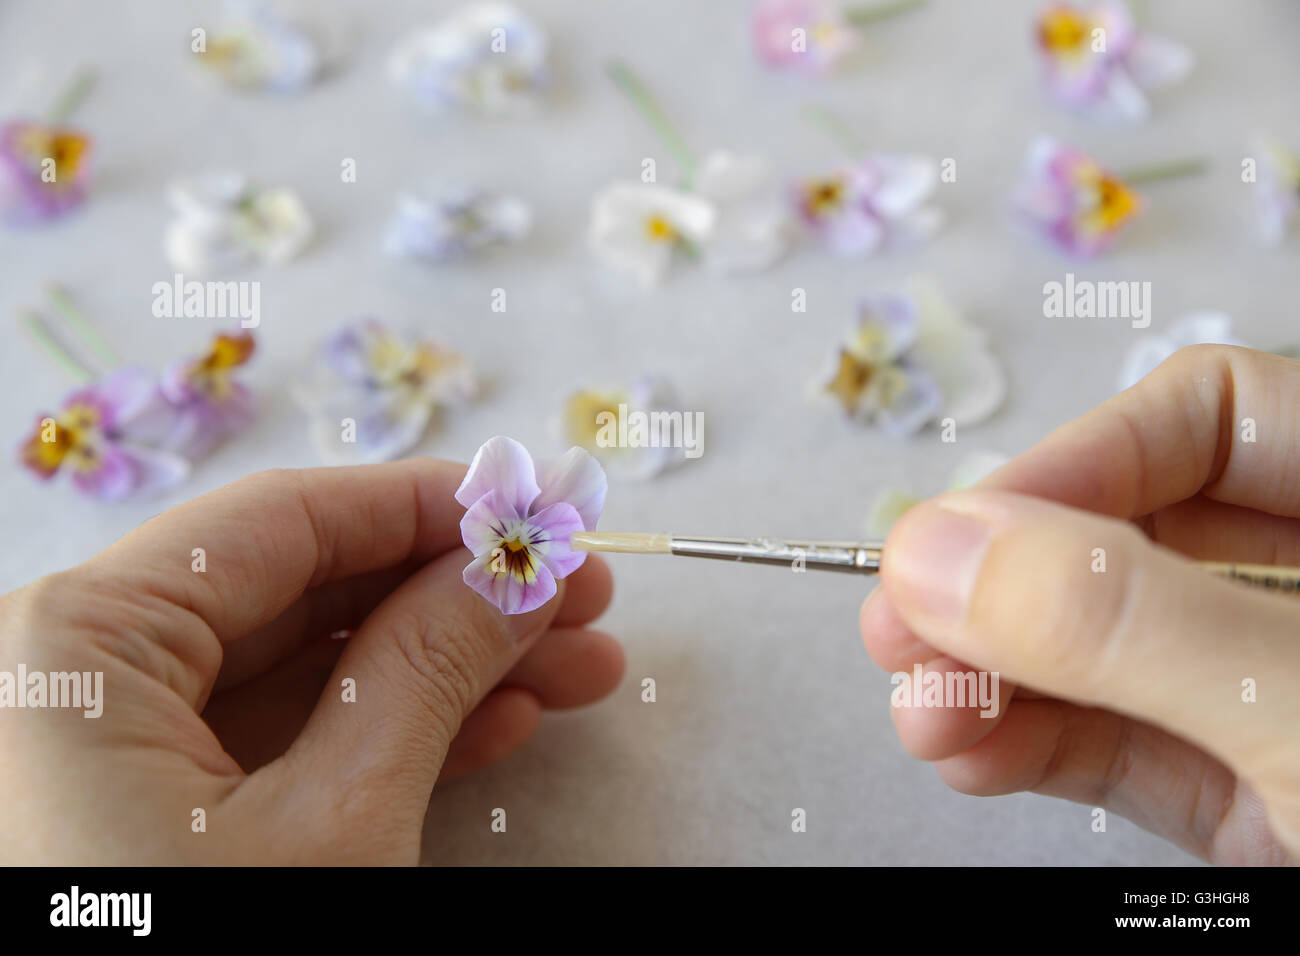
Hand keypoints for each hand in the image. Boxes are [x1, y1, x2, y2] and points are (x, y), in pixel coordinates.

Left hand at [0, 459, 622, 863]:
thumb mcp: (334, 827)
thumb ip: (426, 670)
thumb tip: (514, 571)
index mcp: (75, 647)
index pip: (285, 522)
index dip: (428, 506)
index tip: (534, 507)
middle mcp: (74, 680)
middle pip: (303, 592)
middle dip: (455, 593)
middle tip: (575, 593)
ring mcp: (109, 752)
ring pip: (305, 669)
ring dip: (446, 665)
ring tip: (572, 663)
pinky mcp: (149, 814)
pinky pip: (280, 742)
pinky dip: (391, 731)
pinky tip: (496, 722)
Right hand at [862, 345, 1299, 863]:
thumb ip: (1131, 623)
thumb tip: (940, 549)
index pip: (1214, 416)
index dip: (1077, 461)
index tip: (964, 536)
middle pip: (1134, 533)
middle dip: (1007, 580)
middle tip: (903, 621)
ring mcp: (1281, 698)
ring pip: (1107, 648)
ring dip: (996, 671)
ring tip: (921, 706)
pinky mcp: (1248, 794)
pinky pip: (1115, 742)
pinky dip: (1028, 742)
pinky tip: (965, 748)